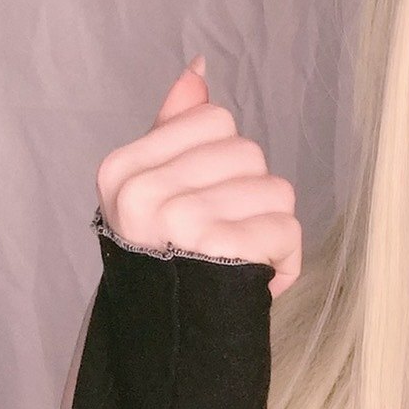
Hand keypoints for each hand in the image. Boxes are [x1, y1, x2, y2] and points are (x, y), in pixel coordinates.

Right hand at [94, 56, 303, 295]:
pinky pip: (285, 230)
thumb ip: (174, 127)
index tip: (204, 201)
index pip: (213, 120)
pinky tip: (260, 277)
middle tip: (226, 237)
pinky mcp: (219, 251)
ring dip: (272, 229)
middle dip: (252, 196)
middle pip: (248, 153)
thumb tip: (200, 68)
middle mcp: (144, 193)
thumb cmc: (167, 261)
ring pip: (275, 190)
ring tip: (242, 258)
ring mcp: (180, 221)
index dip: (225, 161)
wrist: (166, 340)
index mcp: (123, 170)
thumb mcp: (155, 190)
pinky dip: (284, 259)